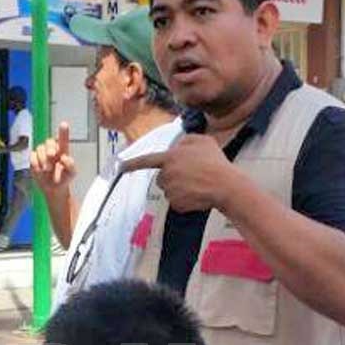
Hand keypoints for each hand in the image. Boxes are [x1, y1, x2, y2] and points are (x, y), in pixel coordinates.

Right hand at [29, 121, 75, 197]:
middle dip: (49, 148)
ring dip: (43, 159)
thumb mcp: (72, 174)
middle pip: (49, 141)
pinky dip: (36, 164)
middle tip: (52, 156)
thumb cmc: (64, 179)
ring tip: (47, 169)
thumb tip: (64, 157)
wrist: (53, 189)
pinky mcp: (34, 159)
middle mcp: (52, 149)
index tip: (64, 124)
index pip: (62, 139)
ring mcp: (42, 153)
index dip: (63, 132)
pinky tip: (40, 170)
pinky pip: (32, 156)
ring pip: (40, 148)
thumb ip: (70, 165)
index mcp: (63, 150)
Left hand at [121, 134, 238, 214]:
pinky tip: (197, 194)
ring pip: (169, 189)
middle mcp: (166, 174)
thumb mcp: (203, 141)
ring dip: (180, 187)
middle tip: (193, 174)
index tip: (119, 166)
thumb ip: (186, 140)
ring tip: (198, 183)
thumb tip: (178, 146)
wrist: (225, 185)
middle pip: (162, 177)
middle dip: (173, 176)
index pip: (146, 160)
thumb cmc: (215, 161)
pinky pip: (177, 201)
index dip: (132, 163)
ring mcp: (169, 190)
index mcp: (170, 158)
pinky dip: (185, 200)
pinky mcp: (175, 203)